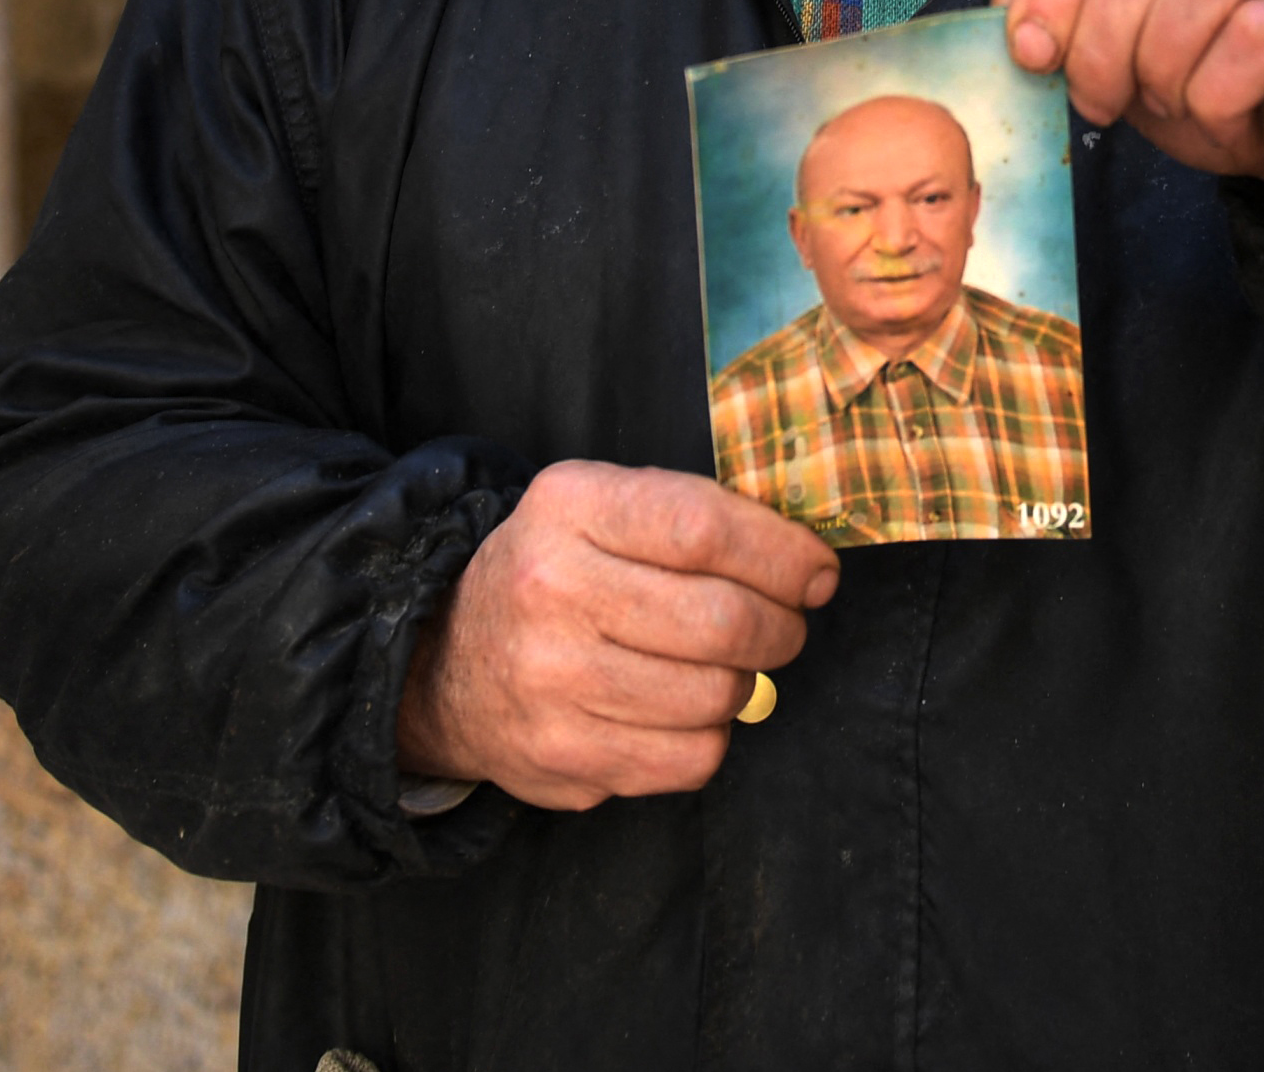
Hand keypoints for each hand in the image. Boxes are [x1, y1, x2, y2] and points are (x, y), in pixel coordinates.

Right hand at [397, 460, 838, 810]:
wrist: (446, 663)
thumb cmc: (556, 574)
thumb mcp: (599, 507)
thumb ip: (693, 515)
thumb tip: (807, 562)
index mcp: (570, 509)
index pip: (705, 529)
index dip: (783, 555)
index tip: (817, 572)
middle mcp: (552, 591)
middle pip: (722, 620)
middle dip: (780, 626)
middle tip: (784, 625)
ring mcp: (553, 681)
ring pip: (716, 694)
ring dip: (745, 682)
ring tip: (723, 665)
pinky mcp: (564, 754)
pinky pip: (692, 756)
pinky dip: (711, 734)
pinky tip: (683, 708)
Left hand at [998, 0, 1263, 250]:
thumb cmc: (1229, 95)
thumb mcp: (1129, 63)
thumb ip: (1071, 26)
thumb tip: (1002, 9)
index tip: (1031, 51)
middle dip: (1102, 38)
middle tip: (1098, 103)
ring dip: (1163, 62)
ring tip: (1170, 104)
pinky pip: (1260, 36)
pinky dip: (1218, 92)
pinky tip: (1226, 115)